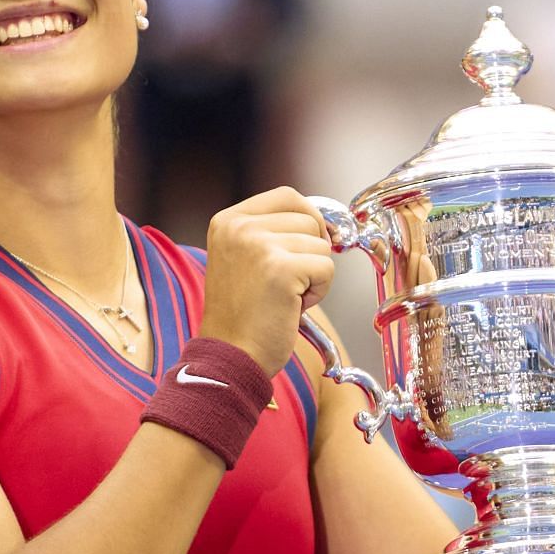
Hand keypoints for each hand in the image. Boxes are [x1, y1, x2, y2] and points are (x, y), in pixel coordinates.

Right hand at [200, 187, 336, 374]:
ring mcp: (259, 245)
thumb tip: (324, 223)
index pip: (287, 196)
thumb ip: (272, 233)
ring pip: (320, 245)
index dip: (309, 219)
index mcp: (228, 221)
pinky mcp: (280, 268)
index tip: (311, 243)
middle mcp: (239, 227)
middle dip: (310, 252)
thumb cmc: (243, 316)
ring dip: (313, 275)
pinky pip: (326, 269)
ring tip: (284, 297)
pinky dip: (319, 292)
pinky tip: (292, 306)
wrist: (230, 356)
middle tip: (287, 283)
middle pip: (308, 219)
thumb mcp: (245, 259)